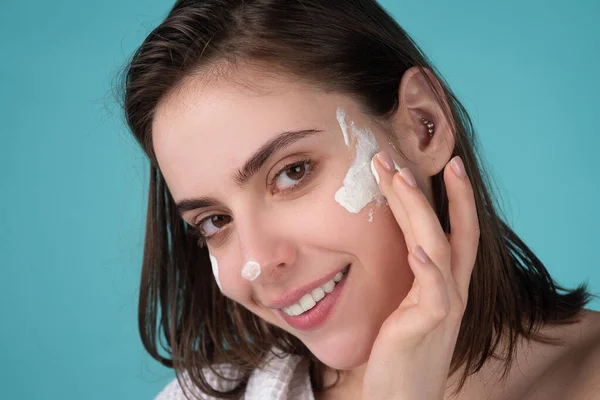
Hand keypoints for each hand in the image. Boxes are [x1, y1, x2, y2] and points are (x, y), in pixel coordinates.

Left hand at [362, 151, 479, 399]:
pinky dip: (427, 267)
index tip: (439, 163)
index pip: (455, 230)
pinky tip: (416, 248)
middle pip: (450, 229)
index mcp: (446, 281)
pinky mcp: (429, 323)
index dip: (451, 196)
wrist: (404, 395)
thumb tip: (403, 244)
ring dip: (419, 210)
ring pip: (438, 247)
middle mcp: (452, 287)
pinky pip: (433, 290)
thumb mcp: (409, 302)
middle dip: (432, 189)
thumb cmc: (403, 349)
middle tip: (403, 157)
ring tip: (400, 179)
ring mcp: (444, 305)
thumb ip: (413, 274)